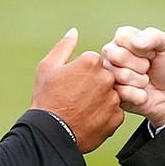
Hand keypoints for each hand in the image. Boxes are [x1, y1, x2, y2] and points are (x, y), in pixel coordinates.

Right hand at [32, 28, 124, 152]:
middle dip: (94, 85)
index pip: (94, 61)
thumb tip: (74, 31)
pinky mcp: (117, 117)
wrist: (51, 133)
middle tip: (77, 98)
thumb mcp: (48, 67)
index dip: (81, 73)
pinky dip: (104, 115)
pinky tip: (89, 118)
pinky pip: (114, 112)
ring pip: (111, 94)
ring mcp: (114, 98)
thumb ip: (64, 46)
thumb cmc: (47, 99)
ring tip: (82, 109)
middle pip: (105, 76)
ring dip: (100, 100)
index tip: (72, 84)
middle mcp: (107, 78)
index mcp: (91, 62)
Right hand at [101, 26, 164, 127]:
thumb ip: (153, 36)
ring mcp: (109, 75)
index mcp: (122, 38)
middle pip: (118, 56)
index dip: (142, 48)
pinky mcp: (112, 94)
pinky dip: (140, 95)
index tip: (151, 53)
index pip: (122, 37)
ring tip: (145, 80)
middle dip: (141, 65)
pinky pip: (123, 93)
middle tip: (148, 68)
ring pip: (122, 76)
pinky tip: (142, 93)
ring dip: (141, 81)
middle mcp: (111, 54)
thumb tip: (137, 43)